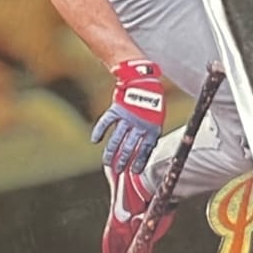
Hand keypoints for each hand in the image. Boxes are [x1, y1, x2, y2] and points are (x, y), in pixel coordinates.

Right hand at [91, 60, 163, 176]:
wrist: (144, 81)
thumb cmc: (152, 99)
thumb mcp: (157, 116)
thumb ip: (150, 131)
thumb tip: (147, 148)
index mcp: (151, 128)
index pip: (144, 149)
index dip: (139, 160)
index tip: (134, 171)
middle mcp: (139, 125)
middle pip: (130, 146)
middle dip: (124, 160)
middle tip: (118, 170)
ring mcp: (127, 118)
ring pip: (117, 138)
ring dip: (112, 151)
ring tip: (107, 162)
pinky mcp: (117, 109)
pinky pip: (106, 121)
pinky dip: (99, 130)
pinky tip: (94, 140)